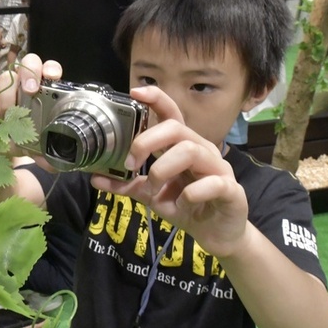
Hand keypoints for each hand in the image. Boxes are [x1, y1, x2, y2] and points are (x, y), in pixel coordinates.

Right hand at [0, 53, 61, 146]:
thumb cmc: (18, 142)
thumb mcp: (36, 149)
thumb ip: (46, 153)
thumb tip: (52, 162)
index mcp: (41, 91)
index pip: (48, 69)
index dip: (50, 69)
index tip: (52, 77)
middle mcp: (22, 85)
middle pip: (27, 63)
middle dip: (30, 73)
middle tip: (31, 91)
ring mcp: (3, 88)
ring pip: (7, 77)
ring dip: (9, 97)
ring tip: (9, 116)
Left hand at [91, 86, 249, 258]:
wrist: (216, 234)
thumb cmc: (186, 206)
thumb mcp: (152, 196)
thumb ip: (127, 185)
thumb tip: (96, 178)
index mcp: (182, 146)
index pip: (171, 114)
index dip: (156, 99)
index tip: (135, 93)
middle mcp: (201, 151)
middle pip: (176, 128)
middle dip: (147, 141)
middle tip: (131, 165)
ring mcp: (218, 168)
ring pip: (191, 151)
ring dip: (163, 169)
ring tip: (154, 190)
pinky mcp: (231, 190)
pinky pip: (213, 183)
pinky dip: (191, 193)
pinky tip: (183, 203)